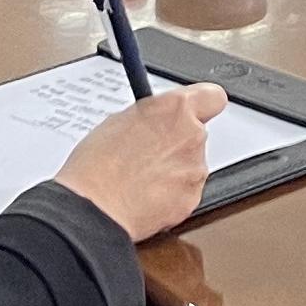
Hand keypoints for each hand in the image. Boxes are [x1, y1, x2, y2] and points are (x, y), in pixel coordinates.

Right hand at [55, 83, 228, 240]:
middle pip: (197, 134)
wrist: (93, 209)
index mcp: (175, 109)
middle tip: (152, 152)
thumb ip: (150, 117)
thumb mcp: (117, 122)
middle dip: (178, 142)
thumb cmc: (96, 166)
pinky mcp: (192, 199)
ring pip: (191, 165)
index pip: (213, 96)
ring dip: (174, 170)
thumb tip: (154, 121)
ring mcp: (195, 169)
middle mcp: (192, 135)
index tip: (192, 111)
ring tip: (141, 179)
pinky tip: (145, 196)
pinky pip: (186, 192)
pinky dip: (171, 195)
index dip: (202, 105)